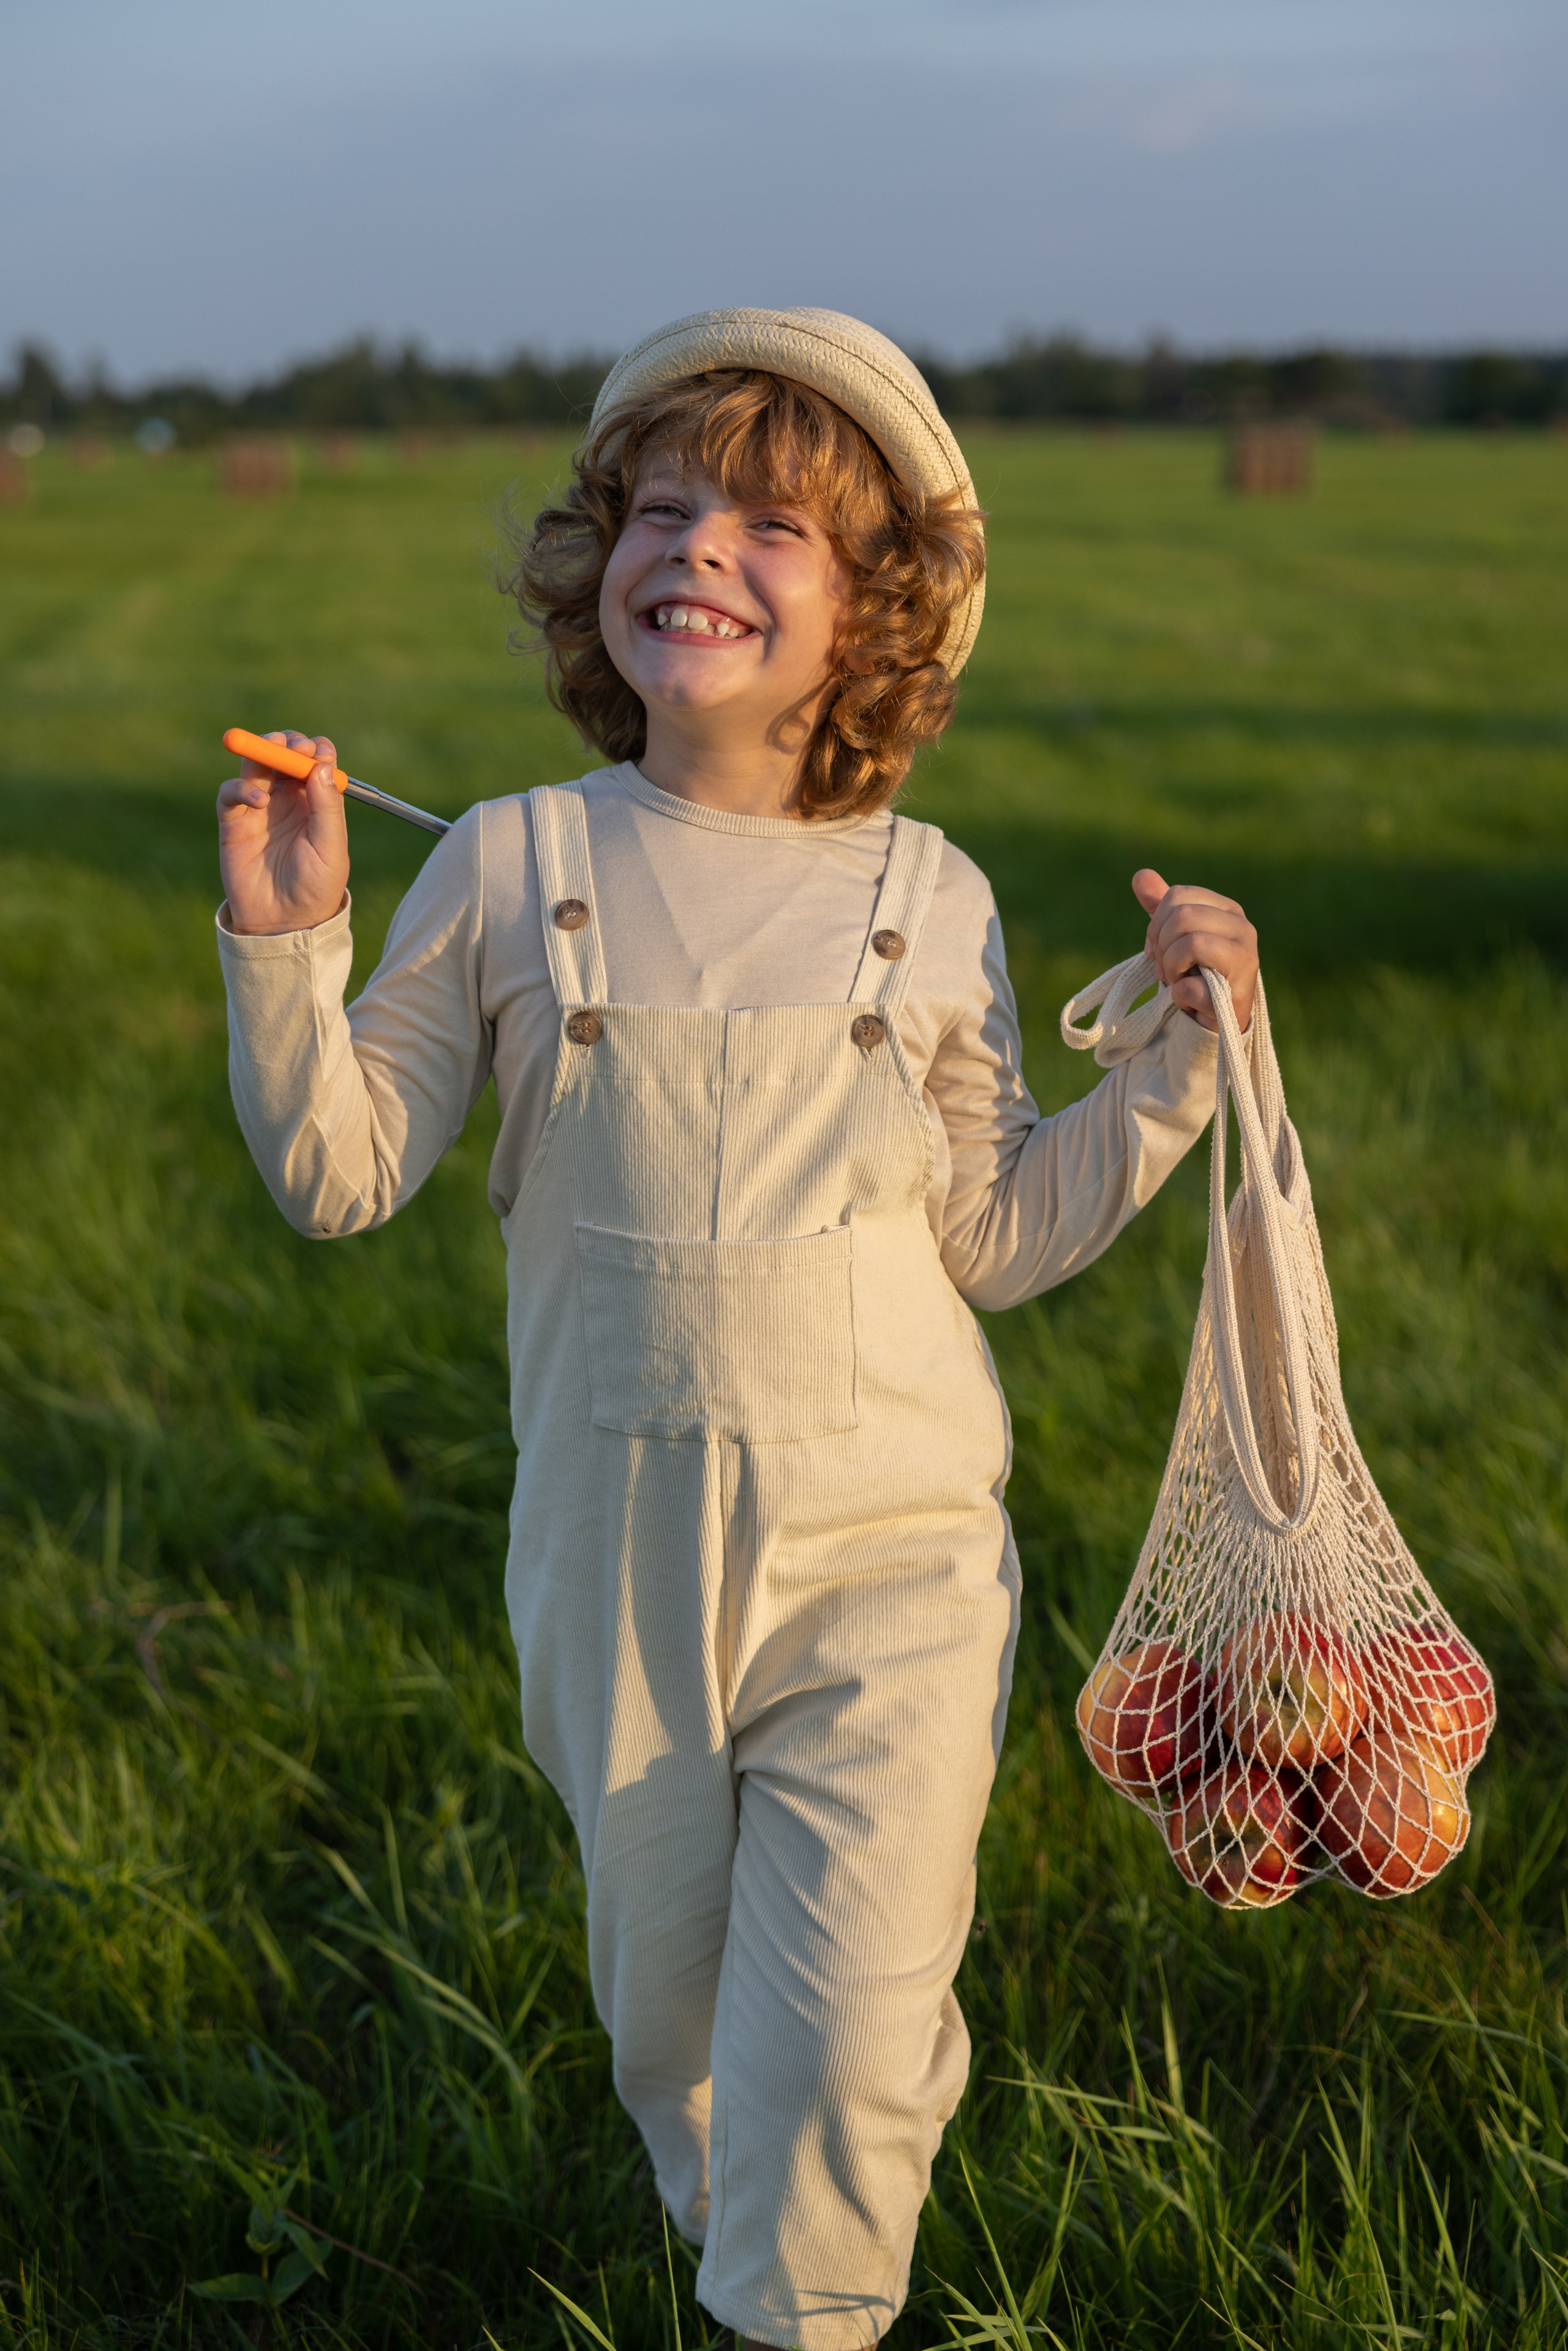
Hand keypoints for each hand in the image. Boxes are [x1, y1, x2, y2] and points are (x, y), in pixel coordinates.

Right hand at [217, 731, 349, 935]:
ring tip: (273, 751)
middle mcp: (288, 800)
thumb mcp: (330, 848)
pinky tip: (257, 798)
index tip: (317, 751)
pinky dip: (240, 786)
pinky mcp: (234, 821)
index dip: (315, 750)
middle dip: (288, 742)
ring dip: (263, 750)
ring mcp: (260, 808)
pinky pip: (230, 792)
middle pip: (284, 754)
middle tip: (295, 746)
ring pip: (256, 764)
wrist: (284, 923)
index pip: (316, 762)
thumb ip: (327, 807)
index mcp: (317, 803)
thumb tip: (320, 764)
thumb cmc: (315, 888)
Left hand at [1132, 869, 1256, 1032]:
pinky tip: (1191, 1001)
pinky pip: (1189, 987)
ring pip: (1189, 944)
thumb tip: (1140, 875)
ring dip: (1171, 969)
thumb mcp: (1176, 935)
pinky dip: (1180, 997)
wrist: (1218, 1017)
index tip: (1156, 948)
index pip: (1177, 896)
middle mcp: (1243, 928)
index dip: (1156, 923)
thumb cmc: (1196, 971)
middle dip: (1162, 946)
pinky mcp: (1238, 994)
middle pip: (1181, 916)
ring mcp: (1245, 960)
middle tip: (1166, 968)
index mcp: (1228, 909)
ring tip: (1179, 980)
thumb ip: (1160, 905)